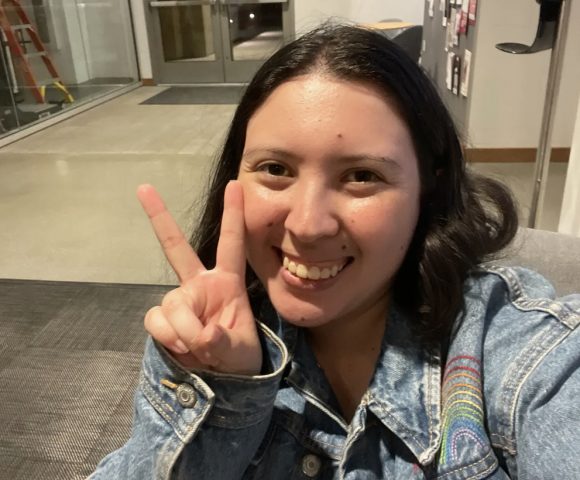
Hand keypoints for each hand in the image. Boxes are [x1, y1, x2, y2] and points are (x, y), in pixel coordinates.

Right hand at [137, 181, 261, 374]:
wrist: (223, 382)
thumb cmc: (240, 359)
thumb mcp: (241, 353)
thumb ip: (223, 343)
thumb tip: (202, 335)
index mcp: (228, 283)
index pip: (231, 244)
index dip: (233, 215)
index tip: (235, 185)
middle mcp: (199, 285)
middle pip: (175, 247)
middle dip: (160, 217)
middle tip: (143, 187)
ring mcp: (179, 301)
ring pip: (169, 305)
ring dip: (183, 330)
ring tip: (200, 348)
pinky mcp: (163, 319)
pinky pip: (156, 321)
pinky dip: (169, 337)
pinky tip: (182, 348)